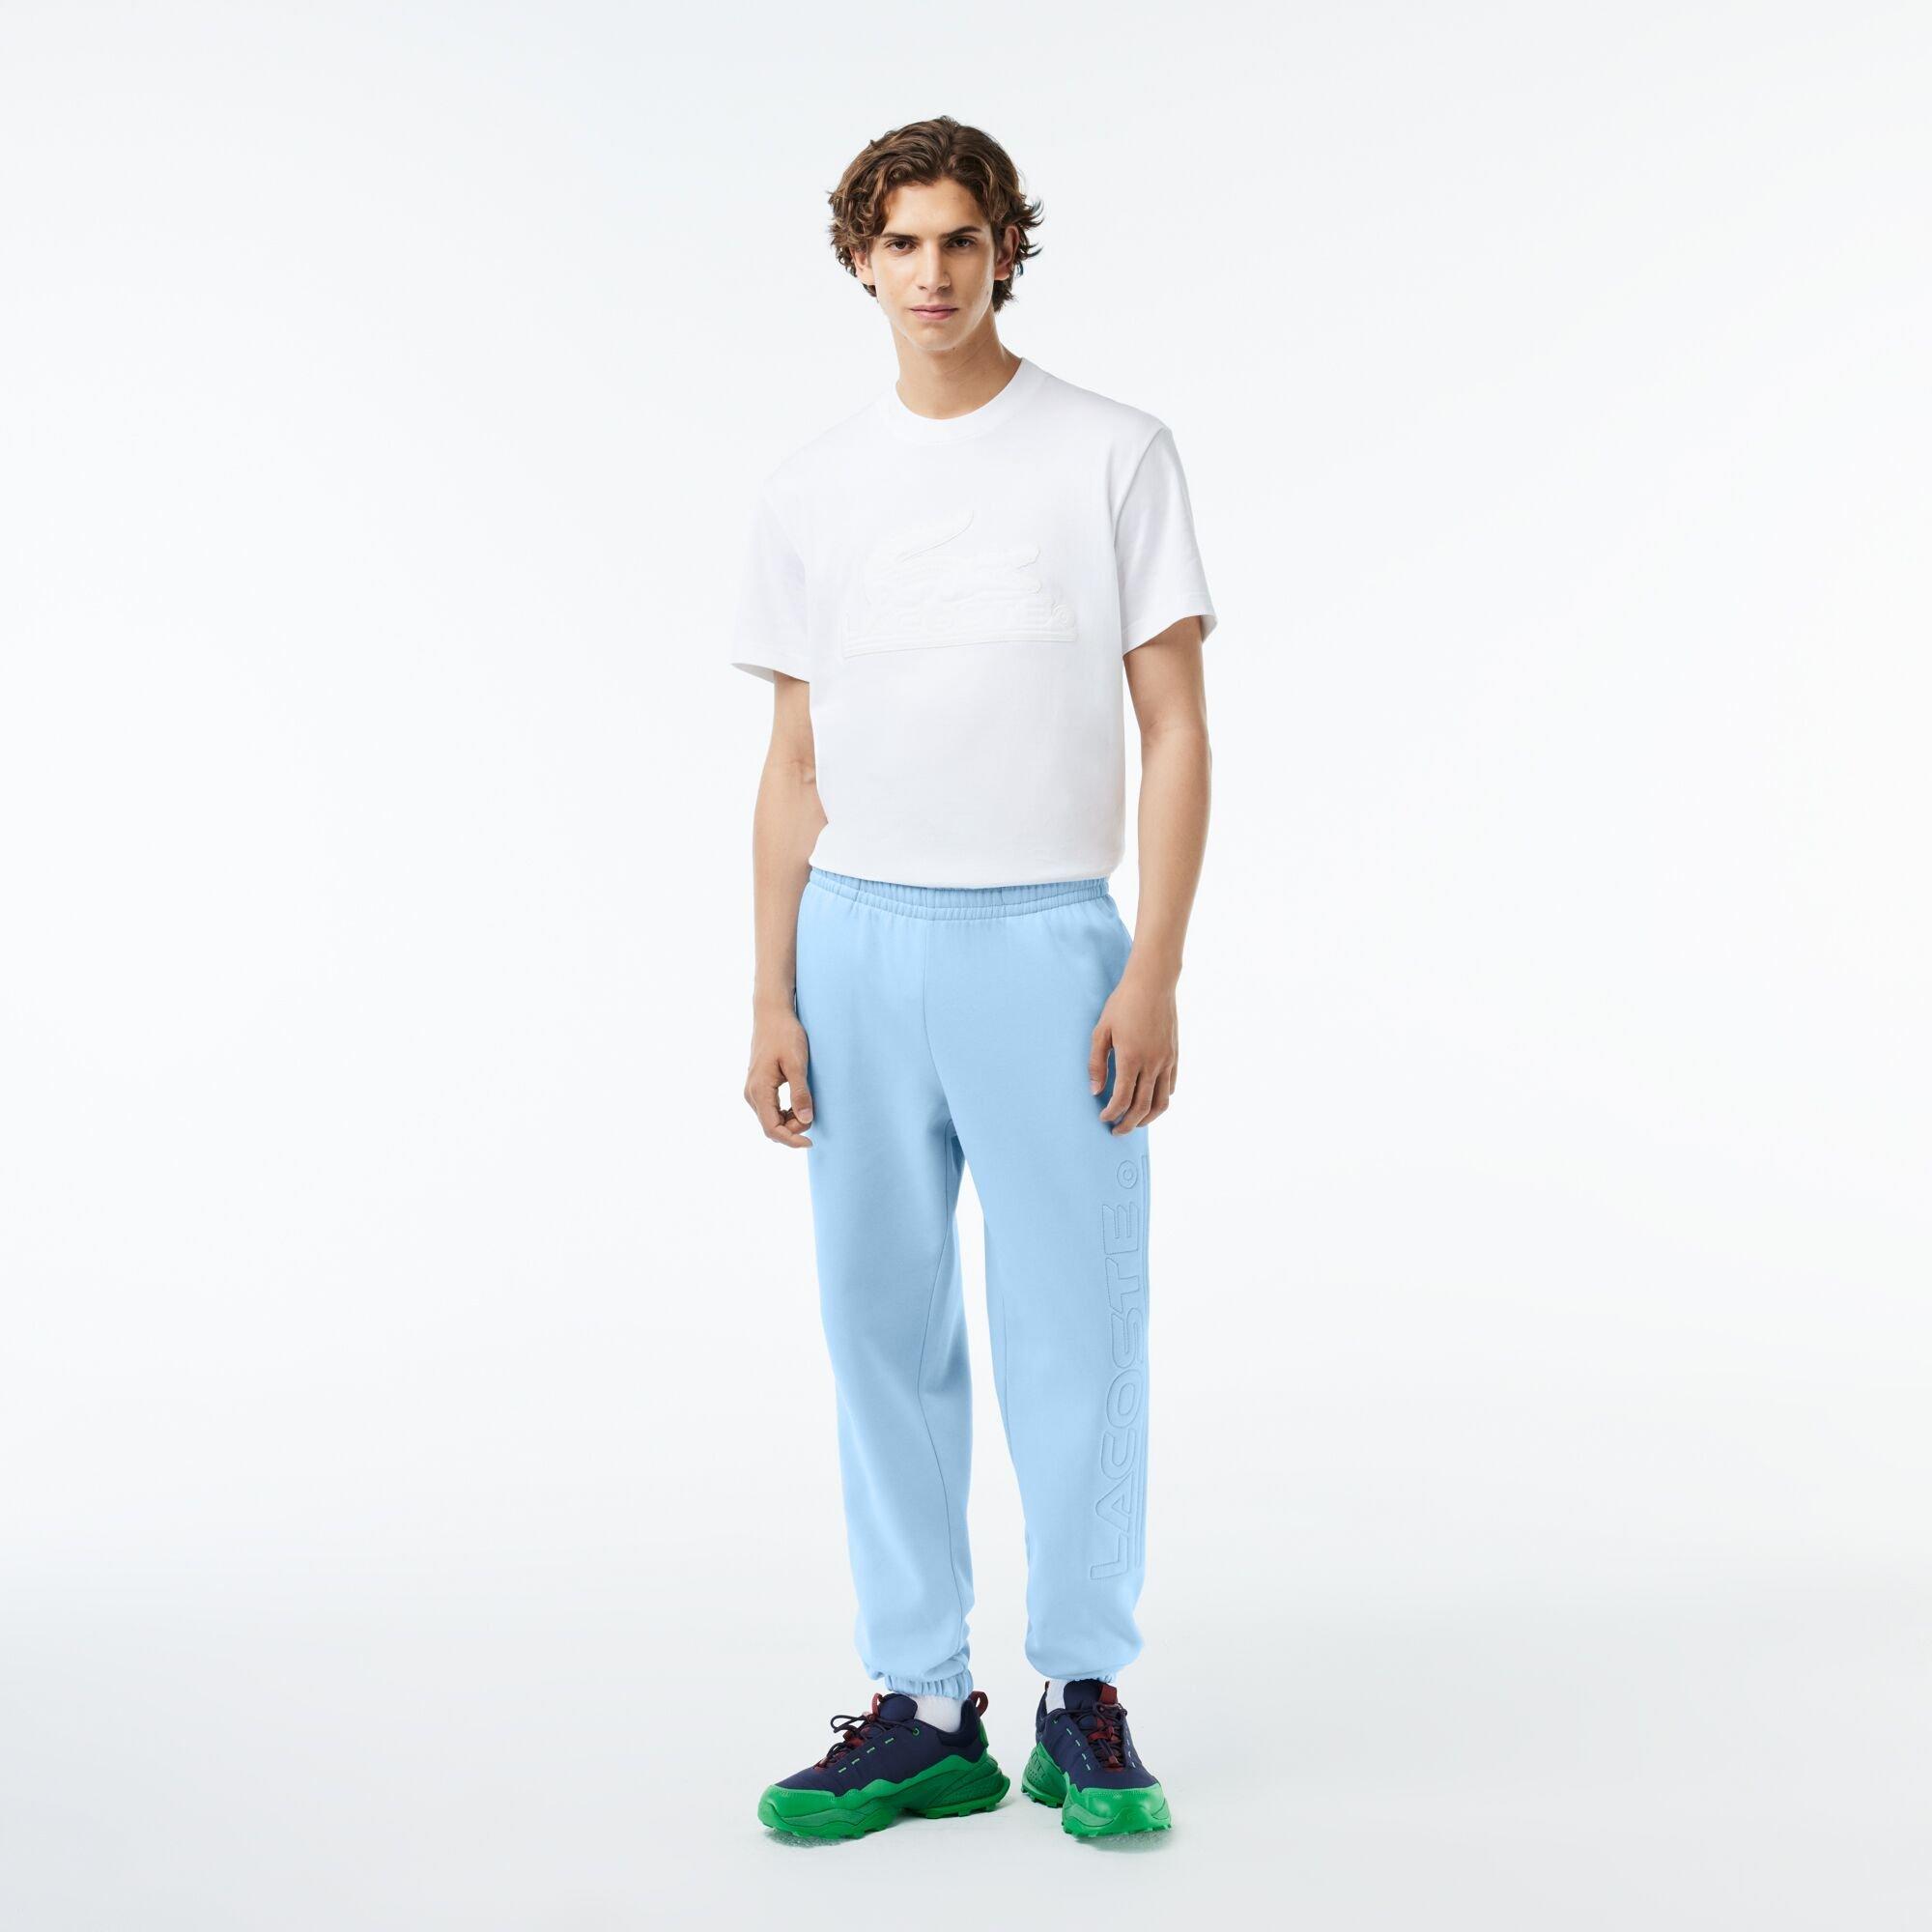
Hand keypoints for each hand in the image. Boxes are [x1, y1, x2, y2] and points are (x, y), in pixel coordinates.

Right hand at [744, 1006, 814, 1147]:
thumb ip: (800, 1092)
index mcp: (759, 1090)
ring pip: (771, 1120)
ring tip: (807, 1105)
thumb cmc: (785, 1035)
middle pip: (771, 1127)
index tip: (811, 1142)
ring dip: (790, 1121)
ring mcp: (753, 1091)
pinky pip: (770, 1110)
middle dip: (793, 1129)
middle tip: (813, 1113)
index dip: (791, 1140)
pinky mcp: (759, 1087)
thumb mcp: (796, 1063)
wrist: (772, 1015)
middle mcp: (752, 1094)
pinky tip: (799, 1103)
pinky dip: (785, 1113)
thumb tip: (806, 1119)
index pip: (772, 1128)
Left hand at [1089, 969, 1177, 1134]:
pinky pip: (1171, 1086)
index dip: (1112, 1113)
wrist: (1153, 983)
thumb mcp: (1101, 1031)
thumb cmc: (1123, 1003)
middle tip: (1116, 1130)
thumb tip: (1096, 1090)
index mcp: (1131, 1058)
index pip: (1122, 1099)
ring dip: (1148, 1118)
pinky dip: (1161, 1100)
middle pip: (1142, 1108)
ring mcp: (1166, 1061)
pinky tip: (1150, 1102)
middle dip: (1128, 1124)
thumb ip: (1096, 1063)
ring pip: (1161, 1102)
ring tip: (1136, 1123)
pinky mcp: (1174, 1055)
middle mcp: (1152, 1063)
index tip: (1103, 1118)